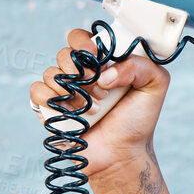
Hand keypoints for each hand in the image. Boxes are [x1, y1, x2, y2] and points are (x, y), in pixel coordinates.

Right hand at [29, 27, 169, 177]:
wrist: (122, 155)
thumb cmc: (137, 121)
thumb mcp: (155, 85)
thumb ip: (141, 65)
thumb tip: (106, 71)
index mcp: (100, 62)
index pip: (81, 38)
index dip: (85, 44)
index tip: (98, 58)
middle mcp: (80, 74)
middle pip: (64, 54)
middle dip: (82, 71)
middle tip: (101, 89)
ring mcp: (63, 91)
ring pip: (51, 73)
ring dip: (74, 92)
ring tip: (95, 109)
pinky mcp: (50, 108)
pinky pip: (38, 91)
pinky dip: (52, 100)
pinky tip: (73, 113)